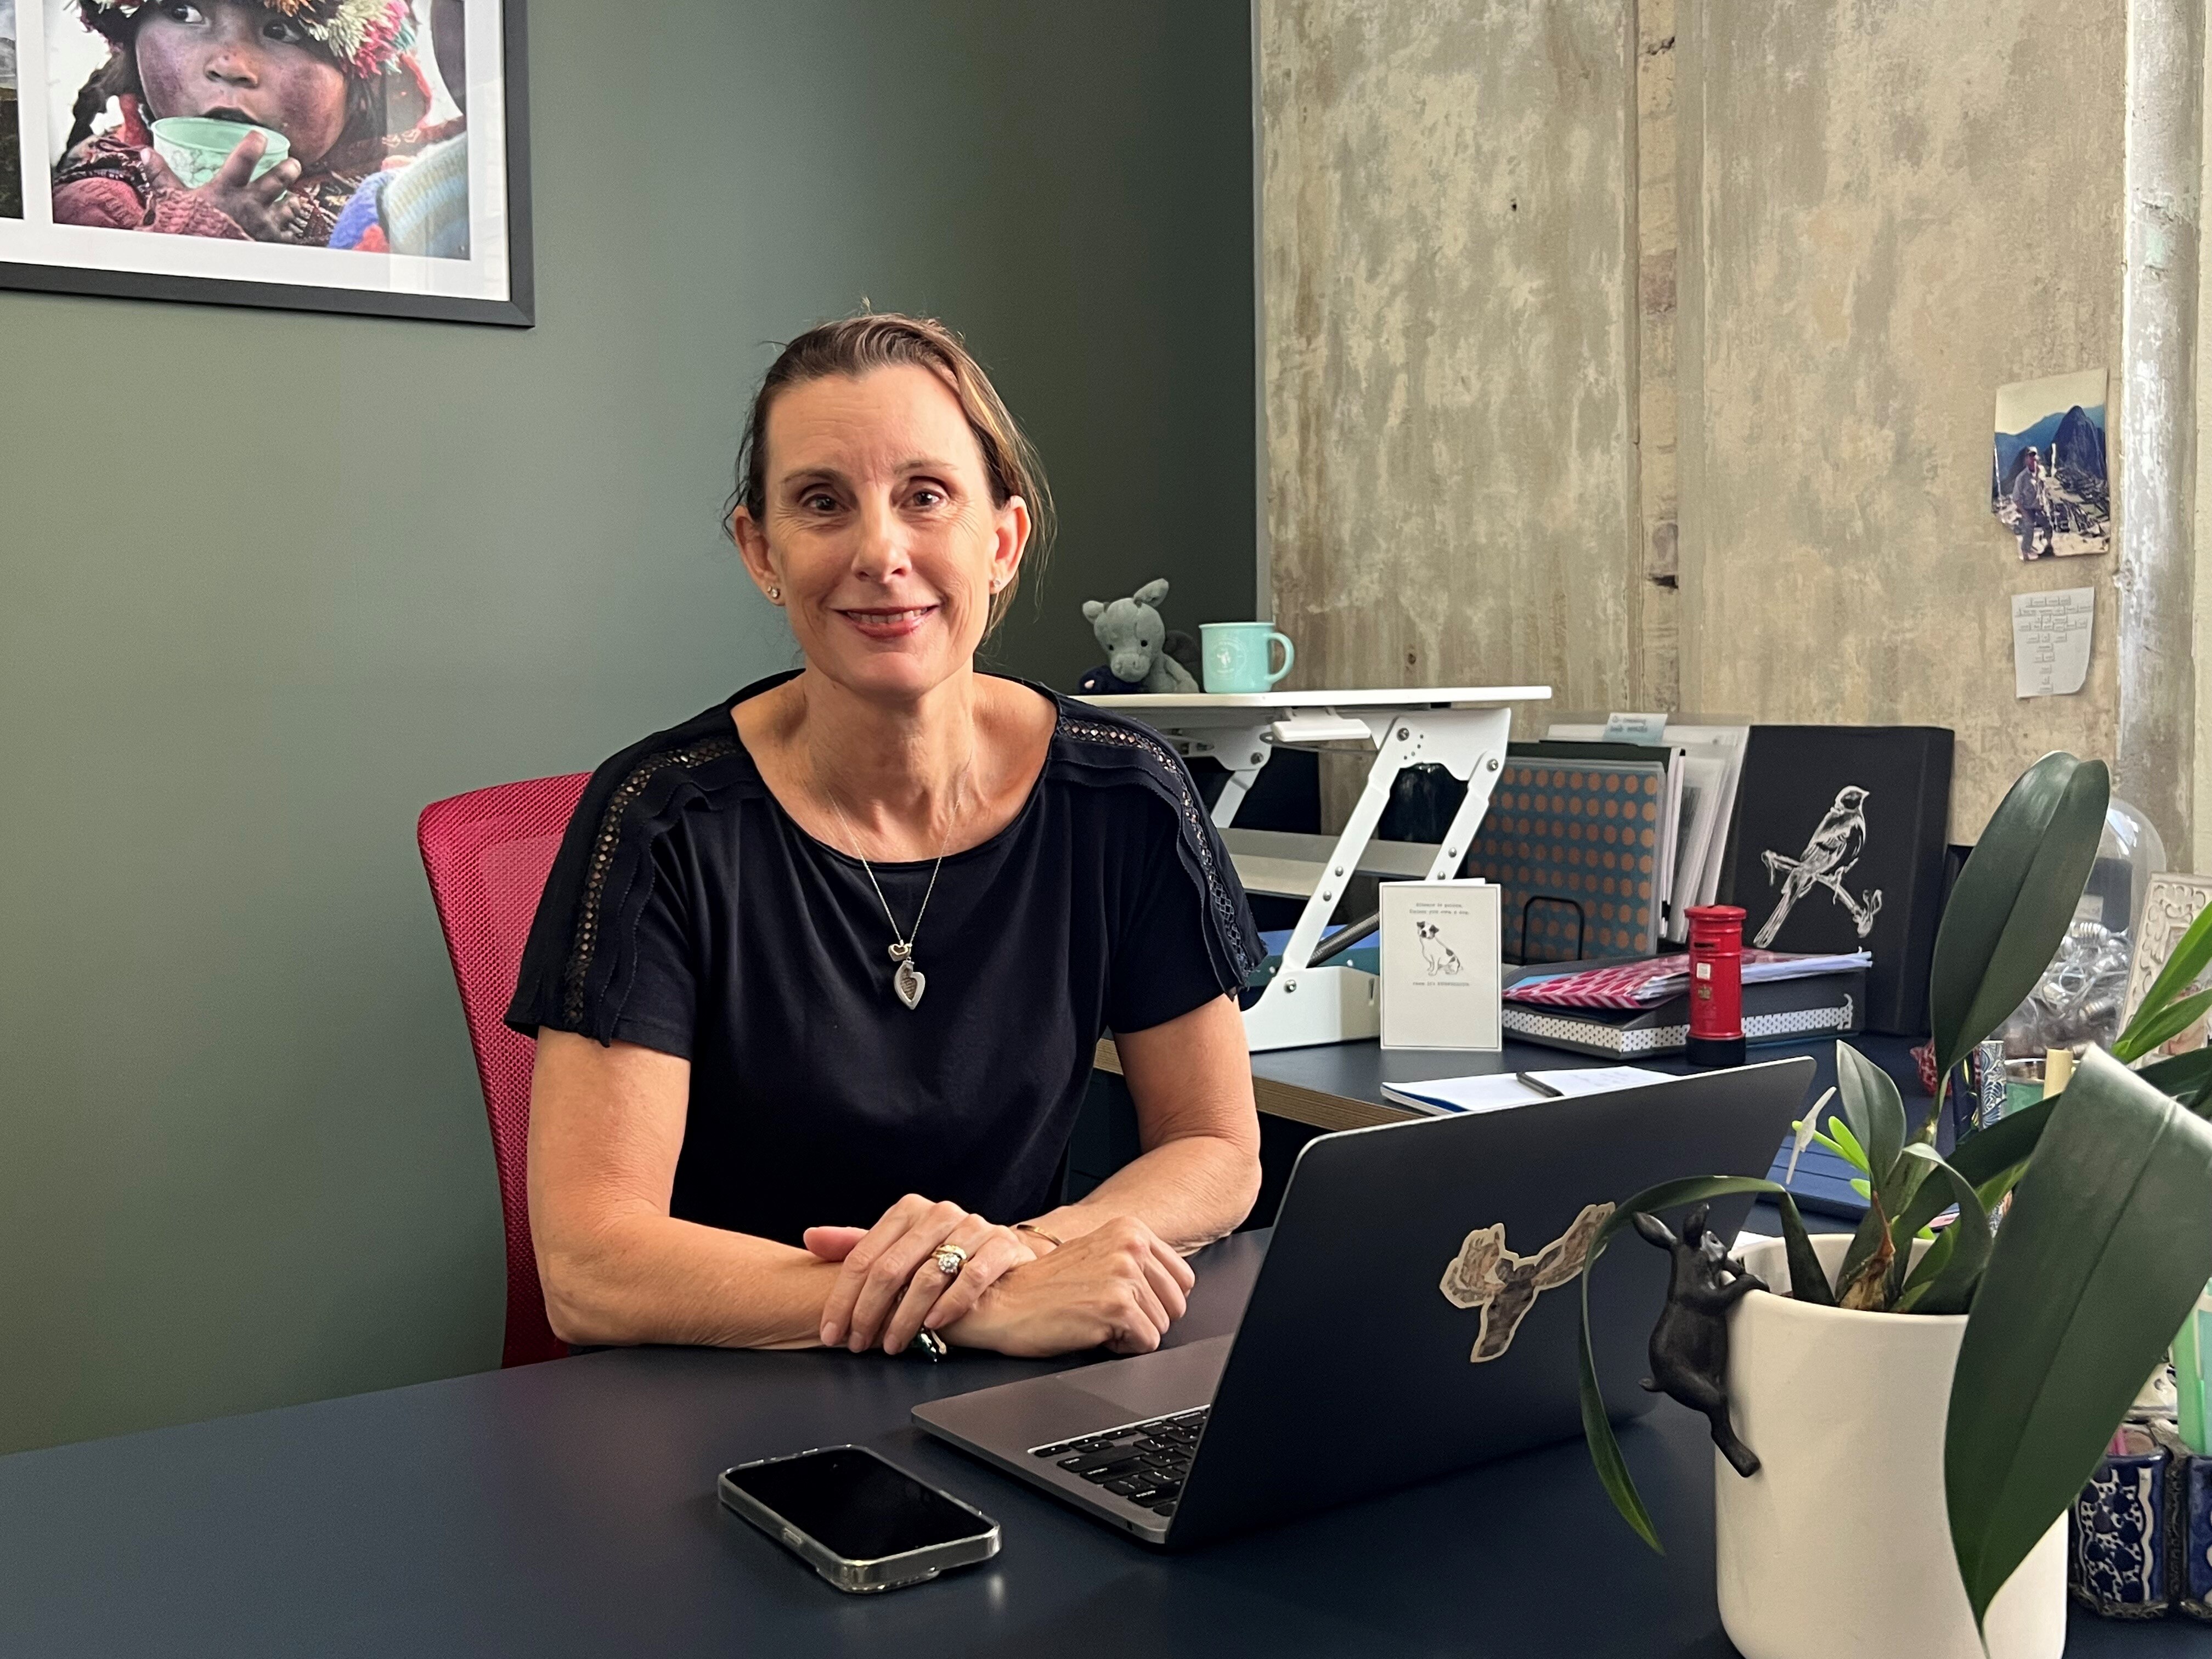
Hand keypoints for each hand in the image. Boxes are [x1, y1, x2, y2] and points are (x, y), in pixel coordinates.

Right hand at [143, 134, 308, 242]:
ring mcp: (265, 223)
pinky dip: (290, 227)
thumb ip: (162, 176)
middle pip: (277, 180)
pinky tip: (290, 225)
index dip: (254, 144)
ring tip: (295, 196)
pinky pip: (288, 233)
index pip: (244, 159)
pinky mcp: (272, 242)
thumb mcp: (173, 201)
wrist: (203, 264)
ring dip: (292, 200)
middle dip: (288, 169)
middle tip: (294, 163)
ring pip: (287, 206)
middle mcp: (251, 204)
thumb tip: (146, 154)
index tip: (261, 136)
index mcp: (227, 189)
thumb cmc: (188, 231)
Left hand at [803, 1194, 1032, 1354]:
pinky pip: (971, 1278)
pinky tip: (933, 1327)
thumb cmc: (945, 1257)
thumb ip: (856, 1246)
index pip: (864, 1257)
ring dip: (905, 1318)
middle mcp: (939, 1213)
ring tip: (894, 1345)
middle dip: (868, 1313)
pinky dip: (948, 1306)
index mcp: (909, 1210)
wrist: (1006, 1259)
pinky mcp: (1002, 1246)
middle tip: (858, 1344)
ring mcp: (974, 1227)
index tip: (832, 1332)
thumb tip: (811, 1237)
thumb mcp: (899, 1250)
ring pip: (928, 1276)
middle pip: (891, 1268)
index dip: (842, 1298)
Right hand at [939, 1216, 1194, 1357]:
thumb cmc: (1040, 1286)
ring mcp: (1125, 1274)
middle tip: (1102, 1314)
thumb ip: (1136, 1263)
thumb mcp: (1096, 1256)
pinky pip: (1145, 1344)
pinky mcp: (1117, 1306)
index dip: (1156, 1302)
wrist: (999, 1301)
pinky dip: (1120, 1348)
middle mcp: (1132, 1246)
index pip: (1182, 1279)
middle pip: (1175, 1306)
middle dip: (1144, 1319)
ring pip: (1161, 1327)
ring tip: (1092, 1319)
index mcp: (1130, 1229)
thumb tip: (1175, 1291)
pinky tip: (1090, 1331)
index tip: (1124, 1304)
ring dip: (1129, 1334)